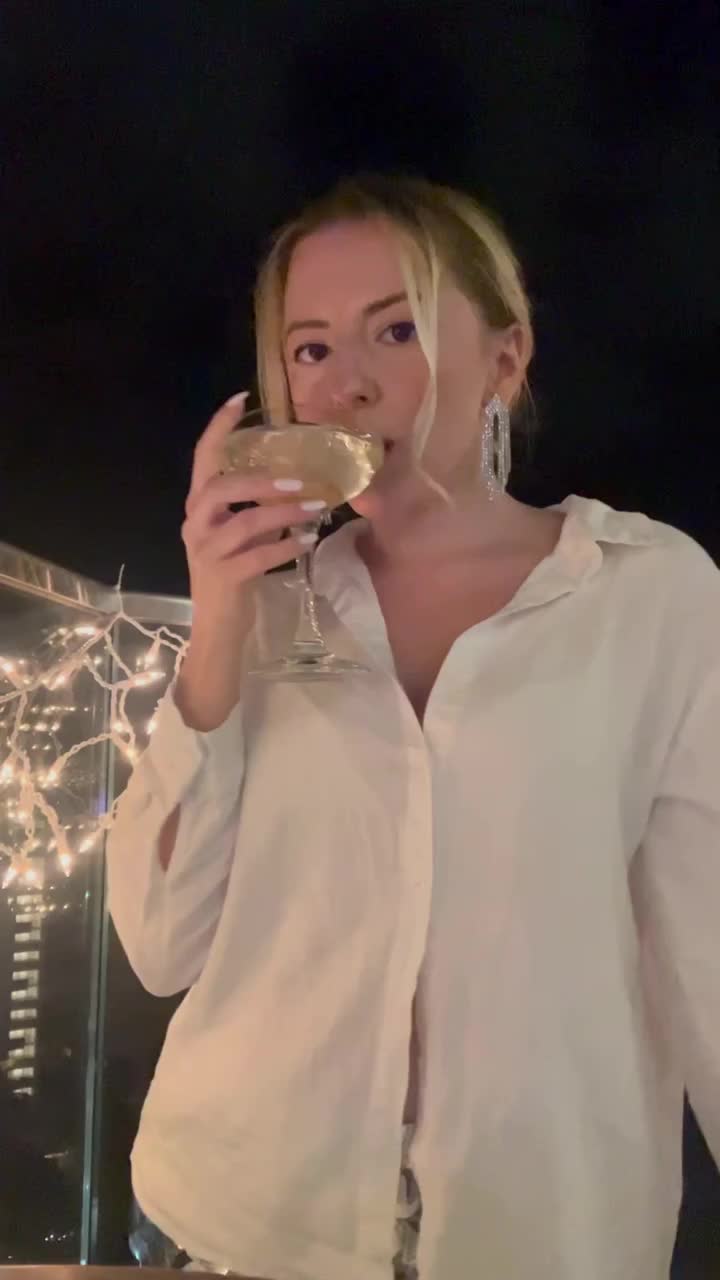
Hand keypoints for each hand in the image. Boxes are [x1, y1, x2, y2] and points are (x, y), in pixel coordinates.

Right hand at [182, 393, 317, 629]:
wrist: (217, 629)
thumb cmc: (233, 577)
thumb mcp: (239, 535)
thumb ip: (253, 508)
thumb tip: (293, 480)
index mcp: (198, 508)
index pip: (202, 458)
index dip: (219, 427)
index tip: (241, 398)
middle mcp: (195, 524)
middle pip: (220, 486)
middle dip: (262, 479)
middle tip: (300, 478)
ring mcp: (206, 552)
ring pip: (245, 521)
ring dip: (284, 512)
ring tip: (316, 507)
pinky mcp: (223, 577)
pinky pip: (258, 556)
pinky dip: (287, 546)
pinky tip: (308, 541)